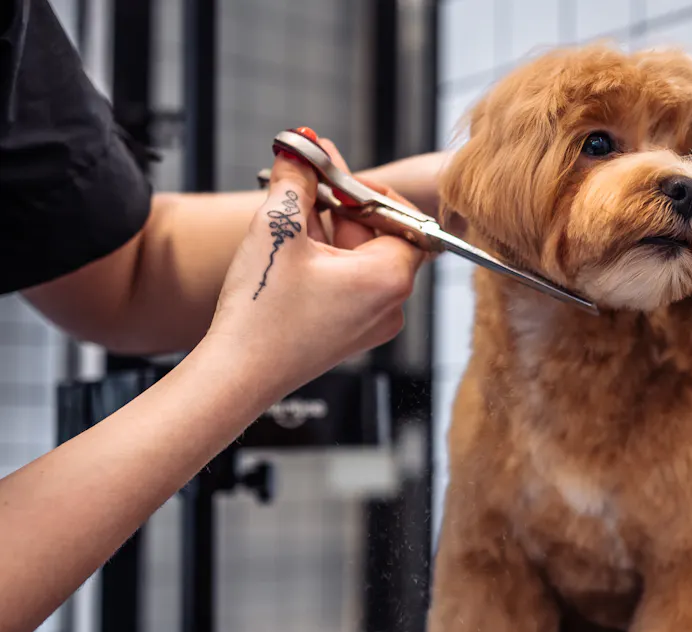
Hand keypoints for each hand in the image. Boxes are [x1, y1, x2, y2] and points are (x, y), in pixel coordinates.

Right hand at [203, 137, 427, 399]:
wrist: (238, 374)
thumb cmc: (261, 313)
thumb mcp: (278, 228)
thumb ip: (297, 179)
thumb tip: (301, 145)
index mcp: (390, 278)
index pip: (402, 215)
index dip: (366, 189)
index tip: (332, 173)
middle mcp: (391, 304)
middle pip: (382, 234)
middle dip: (343, 205)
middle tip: (305, 180)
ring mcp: (373, 321)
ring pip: (361, 257)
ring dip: (329, 229)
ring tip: (290, 216)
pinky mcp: (352, 332)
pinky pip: (350, 282)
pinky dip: (326, 259)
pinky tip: (292, 249)